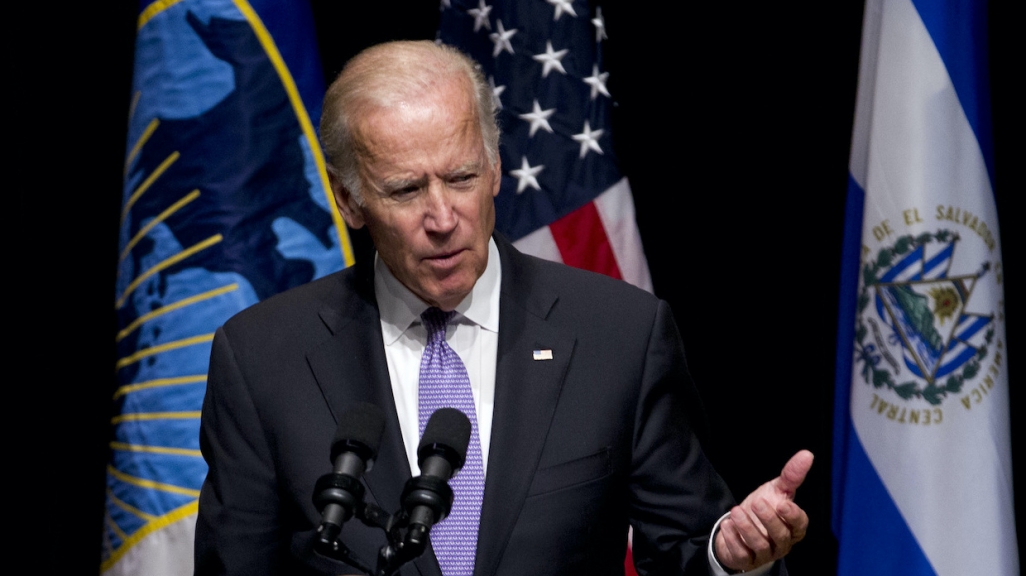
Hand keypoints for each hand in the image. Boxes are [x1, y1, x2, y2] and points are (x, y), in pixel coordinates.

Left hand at [713, 450, 811, 571]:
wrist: (740, 526)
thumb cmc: (764, 508)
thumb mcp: (776, 490)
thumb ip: (792, 475)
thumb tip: (807, 454)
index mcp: (792, 527)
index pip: (800, 525)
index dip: (793, 516)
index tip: (783, 504)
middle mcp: (781, 543)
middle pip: (780, 536)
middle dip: (768, 520)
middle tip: (756, 502)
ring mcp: (764, 553)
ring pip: (760, 545)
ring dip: (747, 528)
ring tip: (736, 511)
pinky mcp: (746, 559)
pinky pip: (742, 554)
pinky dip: (734, 540)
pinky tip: (727, 524)